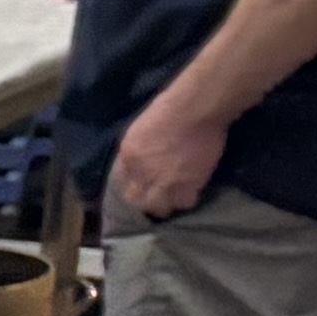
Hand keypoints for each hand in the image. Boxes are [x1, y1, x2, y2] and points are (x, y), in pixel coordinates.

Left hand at [109, 96, 221, 223]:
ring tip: (175, 197)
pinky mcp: (187, 184)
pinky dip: (188, 199)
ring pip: (159, 207)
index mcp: (127, 156)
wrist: (194, 109)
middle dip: (145, 200)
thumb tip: (143, 159)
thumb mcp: (141, 129)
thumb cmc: (170, 108)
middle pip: (136, 200)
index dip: (135, 183)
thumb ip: (138, 149)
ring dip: (166, 204)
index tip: (144, 183)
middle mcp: (140, 173)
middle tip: (158, 196)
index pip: (123, 180)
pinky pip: (185, 202)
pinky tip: (193, 191)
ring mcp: (163, 181)